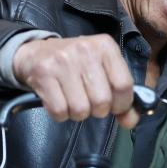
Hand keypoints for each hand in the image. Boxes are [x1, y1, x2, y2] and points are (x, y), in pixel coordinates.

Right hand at [12, 35, 138, 128]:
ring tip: (72, 99)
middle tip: (88, 100)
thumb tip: (130, 121)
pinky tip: (58, 100)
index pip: (124, 85)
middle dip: (97, 110)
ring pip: (81, 109)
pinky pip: (59, 111)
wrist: (35, 53)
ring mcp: (63, 60)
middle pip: (102, 101)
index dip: (121, 104)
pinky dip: (60, 114)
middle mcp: (85, 50)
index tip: (114, 106)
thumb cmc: (75, 65)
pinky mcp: (43, 73)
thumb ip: (121, 97)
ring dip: (77, 113)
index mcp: (105, 46)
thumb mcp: (102, 72)